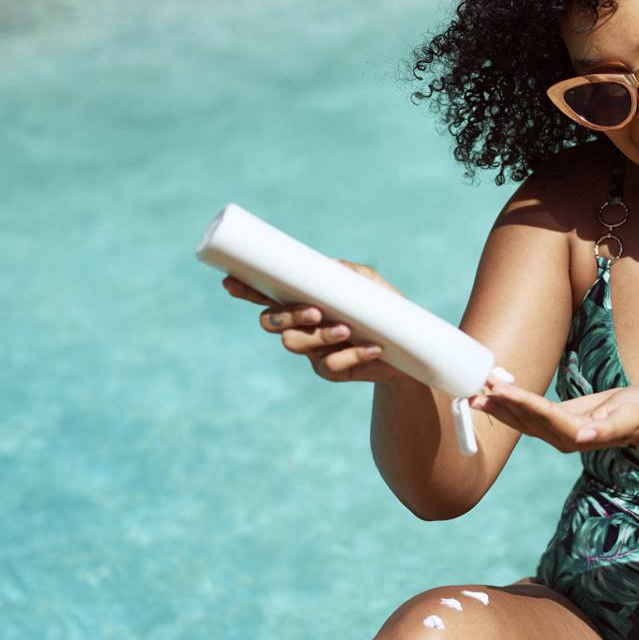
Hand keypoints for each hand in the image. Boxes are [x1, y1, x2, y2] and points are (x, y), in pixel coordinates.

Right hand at [220, 259, 407, 383]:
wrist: (408, 346)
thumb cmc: (383, 308)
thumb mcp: (368, 284)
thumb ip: (347, 273)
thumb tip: (329, 269)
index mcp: (303, 302)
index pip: (266, 295)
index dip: (245, 289)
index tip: (230, 281)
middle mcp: (300, 326)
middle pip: (271, 322)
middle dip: (288, 316)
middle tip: (316, 312)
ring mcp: (312, 350)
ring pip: (295, 344)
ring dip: (320, 336)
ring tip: (347, 329)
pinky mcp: (331, 370)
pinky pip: (330, 365)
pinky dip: (353, 354)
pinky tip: (373, 348)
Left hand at [468, 376, 638, 452]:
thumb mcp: (630, 418)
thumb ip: (608, 430)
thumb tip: (584, 438)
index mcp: (579, 434)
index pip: (544, 415)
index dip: (521, 401)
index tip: (499, 389)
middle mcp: (563, 437)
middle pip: (526, 419)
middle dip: (501, 403)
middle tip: (475, 388)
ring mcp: (558, 432)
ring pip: (522, 420)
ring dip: (499, 406)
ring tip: (475, 393)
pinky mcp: (557, 423)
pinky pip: (527, 414)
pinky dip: (509, 404)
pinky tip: (494, 395)